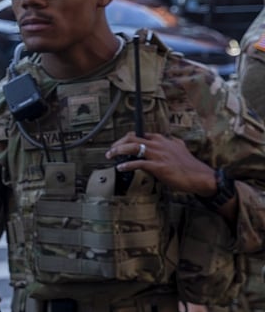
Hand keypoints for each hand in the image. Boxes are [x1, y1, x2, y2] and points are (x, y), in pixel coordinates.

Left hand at [105, 133, 219, 196]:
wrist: (200, 177)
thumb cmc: (190, 166)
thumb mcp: (181, 149)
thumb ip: (173, 144)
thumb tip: (172, 140)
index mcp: (163, 140)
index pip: (140, 134)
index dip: (127, 138)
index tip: (119, 143)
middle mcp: (159, 144)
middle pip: (132, 138)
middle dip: (118, 143)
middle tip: (110, 150)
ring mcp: (158, 155)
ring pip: (132, 147)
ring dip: (118, 151)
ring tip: (110, 155)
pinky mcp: (158, 166)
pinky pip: (138, 163)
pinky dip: (127, 165)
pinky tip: (120, 167)